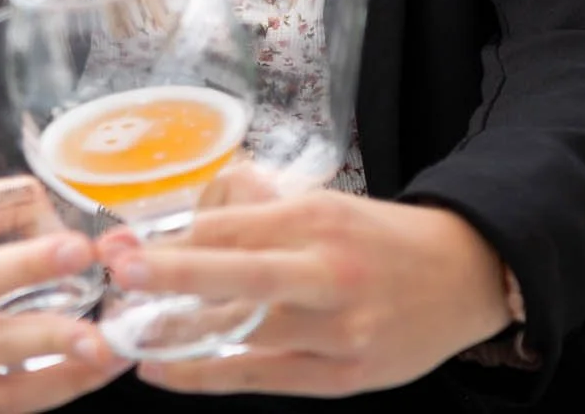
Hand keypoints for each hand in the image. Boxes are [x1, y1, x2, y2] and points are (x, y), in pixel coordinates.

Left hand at [96, 178, 515, 397]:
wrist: (464, 278)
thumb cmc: (378, 239)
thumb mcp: (323, 206)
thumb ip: (257, 212)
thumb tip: (182, 218)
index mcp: (318, 220)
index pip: (233, 227)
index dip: (172, 236)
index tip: (120, 241)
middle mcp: (329, 273)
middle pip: (242, 273)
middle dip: (175, 272)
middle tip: (120, 270)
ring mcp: (339, 330)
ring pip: (246, 334)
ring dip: (177, 335)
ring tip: (122, 335)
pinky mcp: (345, 377)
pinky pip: (264, 379)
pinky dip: (208, 376)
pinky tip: (164, 370)